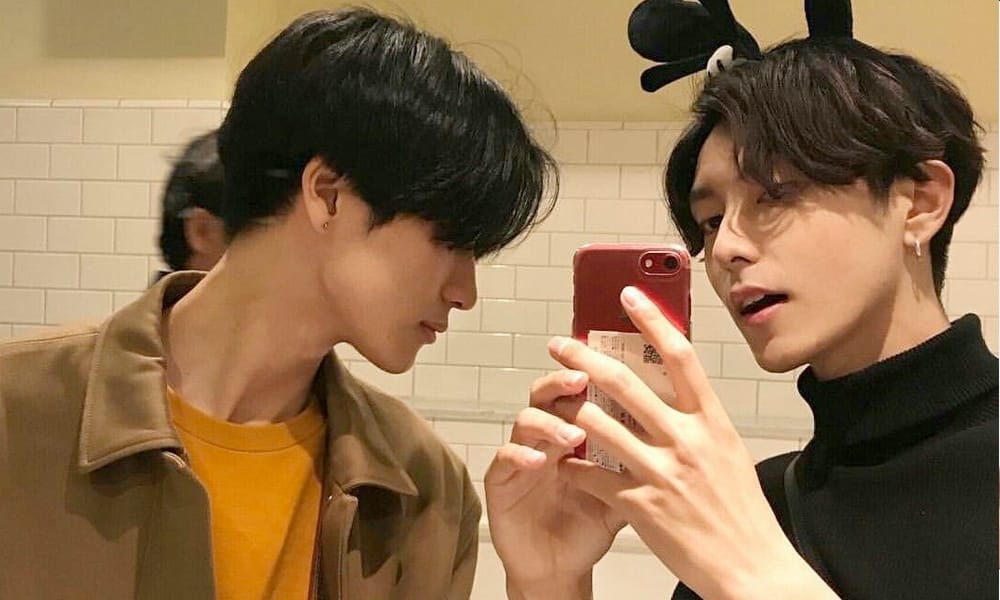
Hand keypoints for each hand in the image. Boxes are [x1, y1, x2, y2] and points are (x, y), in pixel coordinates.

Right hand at [484, 370, 624, 599]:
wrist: (559, 569)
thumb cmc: (587, 528)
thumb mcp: (624, 495)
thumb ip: (640, 464)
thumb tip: (679, 437)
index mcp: (575, 432)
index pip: (579, 392)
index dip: (590, 373)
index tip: (612, 362)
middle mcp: (546, 437)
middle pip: (547, 393)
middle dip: (562, 381)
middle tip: (581, 380)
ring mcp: (521, 456)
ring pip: (525, 420)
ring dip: (548, 423)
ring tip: (571, 435)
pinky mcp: (501, 481)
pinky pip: (505, 458)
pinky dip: (520, 455)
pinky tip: (537, 461)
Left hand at [547, 287, 836, 599]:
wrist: (751, 569)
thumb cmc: (742, 514)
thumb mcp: (729, 455)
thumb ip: (699, 423)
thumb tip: (672, 393)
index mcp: (712, 423)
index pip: (679, 357)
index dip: (651, 320)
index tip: (628, 295)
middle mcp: (687, 440)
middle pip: (625, 383)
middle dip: (585, 357)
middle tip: (561, 344)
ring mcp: (662, 472)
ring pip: (599, 425)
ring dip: (570, 409)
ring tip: (553, 401)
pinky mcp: (640, 504)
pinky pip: (592, 474)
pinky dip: (574, 465)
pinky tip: (564, 461)